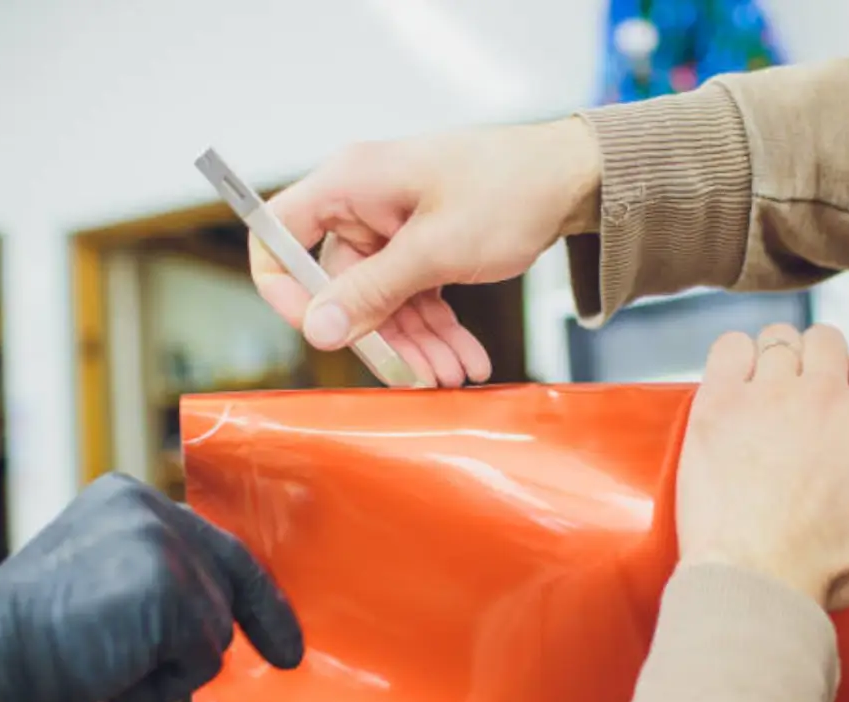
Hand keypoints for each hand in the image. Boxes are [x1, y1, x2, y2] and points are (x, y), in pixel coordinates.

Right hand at [0, 473, 302, 701]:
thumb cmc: (35, 639)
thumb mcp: (97, 579)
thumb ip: (155, 574)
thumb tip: (218, 609)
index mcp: (126, 496)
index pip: (209, 537)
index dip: (249, 583)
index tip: (280, 620)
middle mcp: (148, 507)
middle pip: (227, 573)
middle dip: (260, 617)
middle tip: (288, 654)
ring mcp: (163, 545)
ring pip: (216, 623)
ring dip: (174, 662)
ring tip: (109, 661)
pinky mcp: (173, 590)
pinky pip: (205, 656)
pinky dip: (166, 683)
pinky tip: (114, 674)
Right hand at [250, 117, 600, 387]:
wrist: (571, 177)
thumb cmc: (508, 189)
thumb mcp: (436, 249)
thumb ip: (372, 291)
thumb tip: (317, 329)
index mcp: (349, 184)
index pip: (278, 235)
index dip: (285, 289)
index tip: (320, 331)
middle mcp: (363, 204)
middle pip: (341, 285)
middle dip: (384, 337)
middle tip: (420, 378)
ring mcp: (394, 227)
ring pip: (385, 300)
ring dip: (418, 343)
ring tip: (454, 376)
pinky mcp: (423, 245)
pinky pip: (415, 296)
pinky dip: (438, 328)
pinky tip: (465, 358)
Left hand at [676, 324, 848, 609]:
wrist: (753, 579)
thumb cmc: (828, 563)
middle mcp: (821, 397)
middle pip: (826, 337)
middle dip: (820, 361)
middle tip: (807, 403)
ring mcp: (766, 397)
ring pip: (778, 339)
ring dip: (777, 360)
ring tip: (769, 400)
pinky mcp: (717, 405)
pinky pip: (729, 346)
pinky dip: (734, 356)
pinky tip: (736, 387)